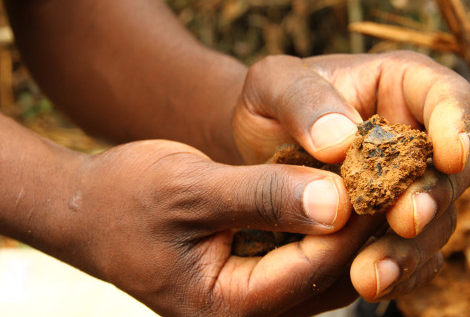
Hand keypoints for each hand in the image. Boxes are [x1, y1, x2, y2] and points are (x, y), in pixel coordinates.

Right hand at [62, 140, 383, 316]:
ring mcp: (250, 295)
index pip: (311, 268)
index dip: (350, 221)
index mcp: (226, 306)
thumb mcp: (188, 190)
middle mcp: (246, 312)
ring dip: (343, 224)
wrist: (91, 210)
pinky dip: (320, 224)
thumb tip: (334, 201)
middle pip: (324, 275)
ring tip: (367, 177)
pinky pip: (301, 255)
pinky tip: (332, 188)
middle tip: (384, 173)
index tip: (378, 174)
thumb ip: (258, 197)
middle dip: (356, 225)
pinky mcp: (251, 272)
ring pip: (319, 267)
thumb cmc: (127, 198)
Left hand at [233, 51, 469, 300]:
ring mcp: (405, 181)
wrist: (259, 140)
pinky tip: (368, 282)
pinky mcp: (388, 220)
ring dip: (408, 247)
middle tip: (405, 221)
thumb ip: (302, 100)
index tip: (451, 156)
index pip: (446, 97)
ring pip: (430, 217)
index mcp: (399, 85)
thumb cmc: (269, 102)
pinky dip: (392, 268)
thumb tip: (341, 141)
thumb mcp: (270, 83)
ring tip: (370, 273)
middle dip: (431, 197)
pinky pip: (405, 248)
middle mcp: (412, 135)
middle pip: (447, 168)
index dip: (457, 125)